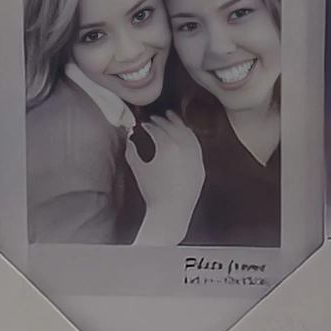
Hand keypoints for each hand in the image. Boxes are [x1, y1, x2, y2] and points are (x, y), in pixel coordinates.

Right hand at [126, 112, 204, 245]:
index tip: (143, 124)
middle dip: (162, 121)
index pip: (157, 129)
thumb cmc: (152, 192)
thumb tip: (129, 139)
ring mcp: (195, 157)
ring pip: (187, 133)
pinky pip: (196, 144)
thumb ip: (131, 151)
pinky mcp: (200, 165)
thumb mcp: (138, 169)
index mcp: (167, 147)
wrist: (171, 212)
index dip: (148, 125)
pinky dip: (189, 135)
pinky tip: (184, 133)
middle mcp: (184, 148)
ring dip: (178, 123)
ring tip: (171, 117)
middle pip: (172, 127)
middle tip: (154, 118)